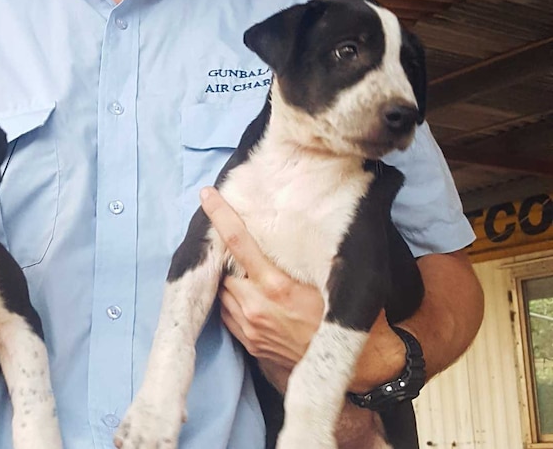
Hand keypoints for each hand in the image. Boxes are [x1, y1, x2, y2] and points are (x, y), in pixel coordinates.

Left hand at [199, 187, 323, 375]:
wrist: (354, 365)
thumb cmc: (340, 312)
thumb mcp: (325, 276)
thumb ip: (298, 253)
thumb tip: (286, 221)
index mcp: (276, 284)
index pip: (238, 241)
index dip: (220, 215)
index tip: (207, 195)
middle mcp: (256, 305)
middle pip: (224, 266)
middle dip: (227, 254)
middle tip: (237, 245)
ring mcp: (250, 326)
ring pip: (222, 290)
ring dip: (228, 278)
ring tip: (245, 272)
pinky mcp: (250, 343)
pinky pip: (226, 314)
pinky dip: (230, 300)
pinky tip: (245, 294)